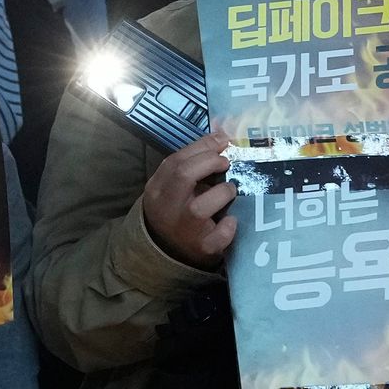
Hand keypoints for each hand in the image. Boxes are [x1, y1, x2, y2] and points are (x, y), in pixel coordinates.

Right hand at [140, 128, 237, 268]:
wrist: (167, 250)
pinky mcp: (202, 248)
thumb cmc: (175, 210)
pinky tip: (230, 220)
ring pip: (201, 207)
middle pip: (183, 175)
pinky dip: (229, 226)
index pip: (176, 161)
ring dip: (223, 192)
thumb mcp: (170, 187)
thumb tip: (221, 138)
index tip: (222, 142)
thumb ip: (189, 164)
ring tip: (229, 190)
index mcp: (157, 190)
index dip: (202, 147)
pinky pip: (220, 235)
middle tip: (225, 162)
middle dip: (210, 162)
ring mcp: (183, 230)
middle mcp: (167, 209)